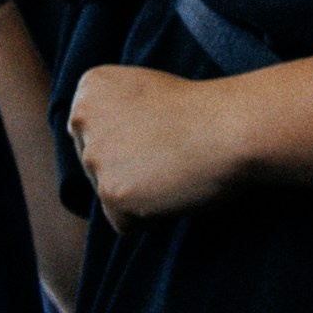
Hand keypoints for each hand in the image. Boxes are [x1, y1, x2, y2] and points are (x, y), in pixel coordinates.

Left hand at [67, 63, 247, 230]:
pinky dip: (149, 218)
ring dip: (141, 193)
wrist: (231, 127)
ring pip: (110, 194)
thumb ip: (113, 112)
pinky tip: (171, 190)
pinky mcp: (111, 192)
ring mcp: (94, 157)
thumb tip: (102, 150)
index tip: (158, 133)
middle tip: (168, 154)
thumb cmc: (202, 111)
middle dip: (129, 170)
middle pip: (95, 166)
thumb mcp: (143, 90)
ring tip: (172, 169)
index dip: (129, 143)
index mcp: (89, 89)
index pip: (91, 135)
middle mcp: (81, 119)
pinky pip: (123, 223)